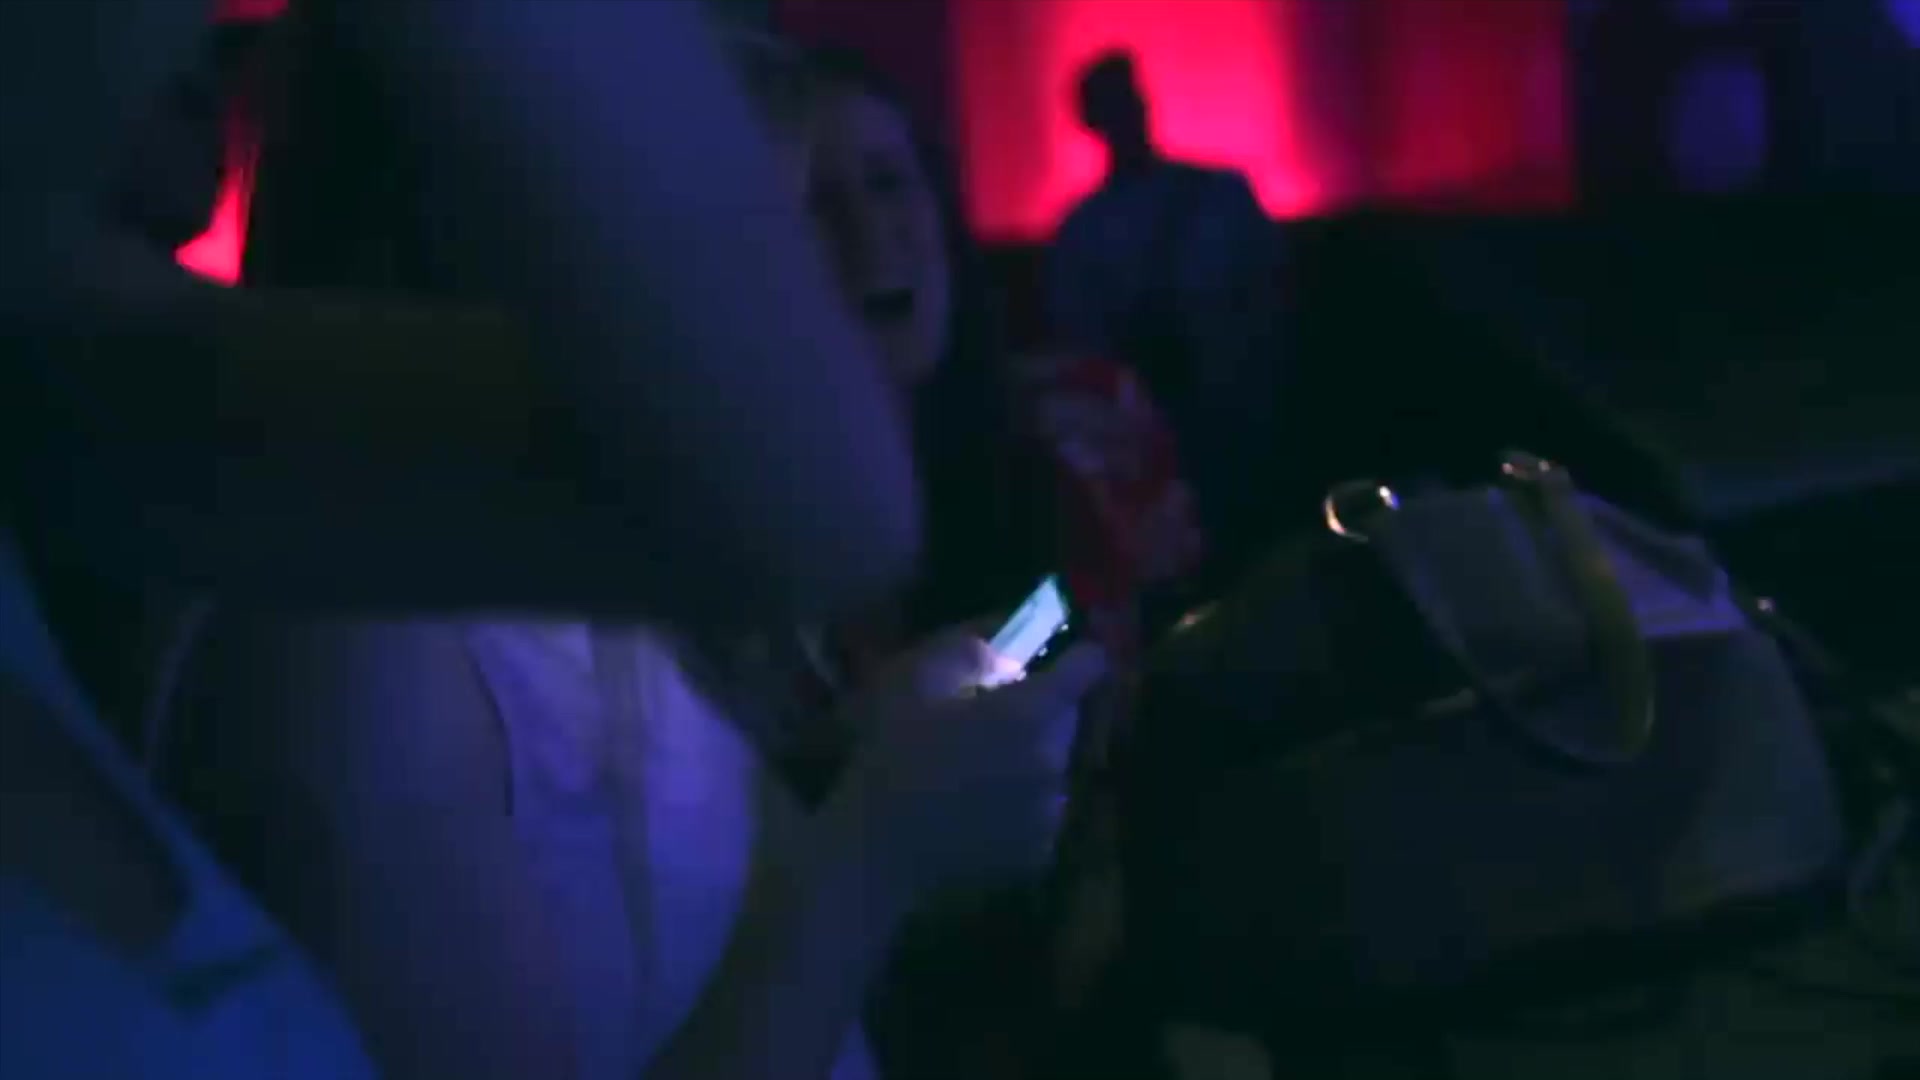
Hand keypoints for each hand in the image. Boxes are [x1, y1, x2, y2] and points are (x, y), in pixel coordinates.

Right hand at [820, 628, 1108, 903]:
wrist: (873, 850)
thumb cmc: (889, 754)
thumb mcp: (916, 678)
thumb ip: (975, 645)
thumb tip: (1015, 630)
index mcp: (1030, 714)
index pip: (1090, 665)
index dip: (1076, 654)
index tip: (1056, 655)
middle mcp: (1054, 761)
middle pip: (1069, 715)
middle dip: (1041, 706)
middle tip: (989, 714)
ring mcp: (1051, 811)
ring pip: (1055, 762)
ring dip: (1030, 754)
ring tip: (977, 764)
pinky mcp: (1041, 850)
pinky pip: (1042, 807)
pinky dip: (1022, 800)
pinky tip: (977, 803)